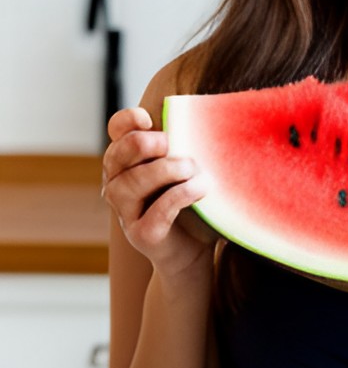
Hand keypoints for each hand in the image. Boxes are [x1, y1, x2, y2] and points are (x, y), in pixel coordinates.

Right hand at [101, 107, 216, 279]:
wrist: (197, 252)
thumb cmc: (193, 202)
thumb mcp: (190, 168)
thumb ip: (188, 144)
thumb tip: (211, 116)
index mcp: (129, 161)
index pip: (116, 132)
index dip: (126, 121)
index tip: (149, 119)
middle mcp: (119, 184)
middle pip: (117, 155)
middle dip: (144, 144)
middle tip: (172, 144)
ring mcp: (127, 212)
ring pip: (130, 184)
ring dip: (164, 170)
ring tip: (193, 168)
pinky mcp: (143, 235)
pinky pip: (155, 212)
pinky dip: (179, 195)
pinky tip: (200, 188)